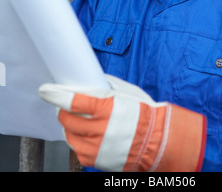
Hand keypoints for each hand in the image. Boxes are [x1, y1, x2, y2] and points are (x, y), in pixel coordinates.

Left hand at [39, 75, 205, 171]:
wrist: (157, 140)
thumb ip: (105, 86)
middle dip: (61, 110)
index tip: (45, 90)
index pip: (73, 101)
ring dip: (68, 126)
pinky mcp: (97, 160)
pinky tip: (84, 134)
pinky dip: (77, 140)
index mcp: (107, 108)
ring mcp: (97, 147)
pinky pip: (77, 150)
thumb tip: (89, 79)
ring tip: (75, 120)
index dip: (55, 94)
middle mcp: (100, 129)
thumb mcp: (126, 92)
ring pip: (69, 136)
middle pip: (66, 119)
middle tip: (64, 106)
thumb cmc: (143, 113)